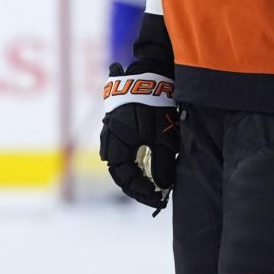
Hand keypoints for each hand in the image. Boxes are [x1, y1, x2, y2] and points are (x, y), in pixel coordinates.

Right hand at [99, 61, 178, 209]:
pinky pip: (123, 148)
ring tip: (152, 185)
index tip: (157, 200)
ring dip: (135, 175)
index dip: (140, 192)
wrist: (151, 74)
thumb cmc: (156, 104)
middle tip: (156, 197)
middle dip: (138, 187)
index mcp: (117, 144)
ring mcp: (113, 130)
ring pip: (120, 161)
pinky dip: (134, 160)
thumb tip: (162, 186)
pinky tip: (146, 165)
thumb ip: (162, 161)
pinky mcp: (120, 123)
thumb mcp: (163, 135)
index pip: (124, 178)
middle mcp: (110, 139)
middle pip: (120, 172)